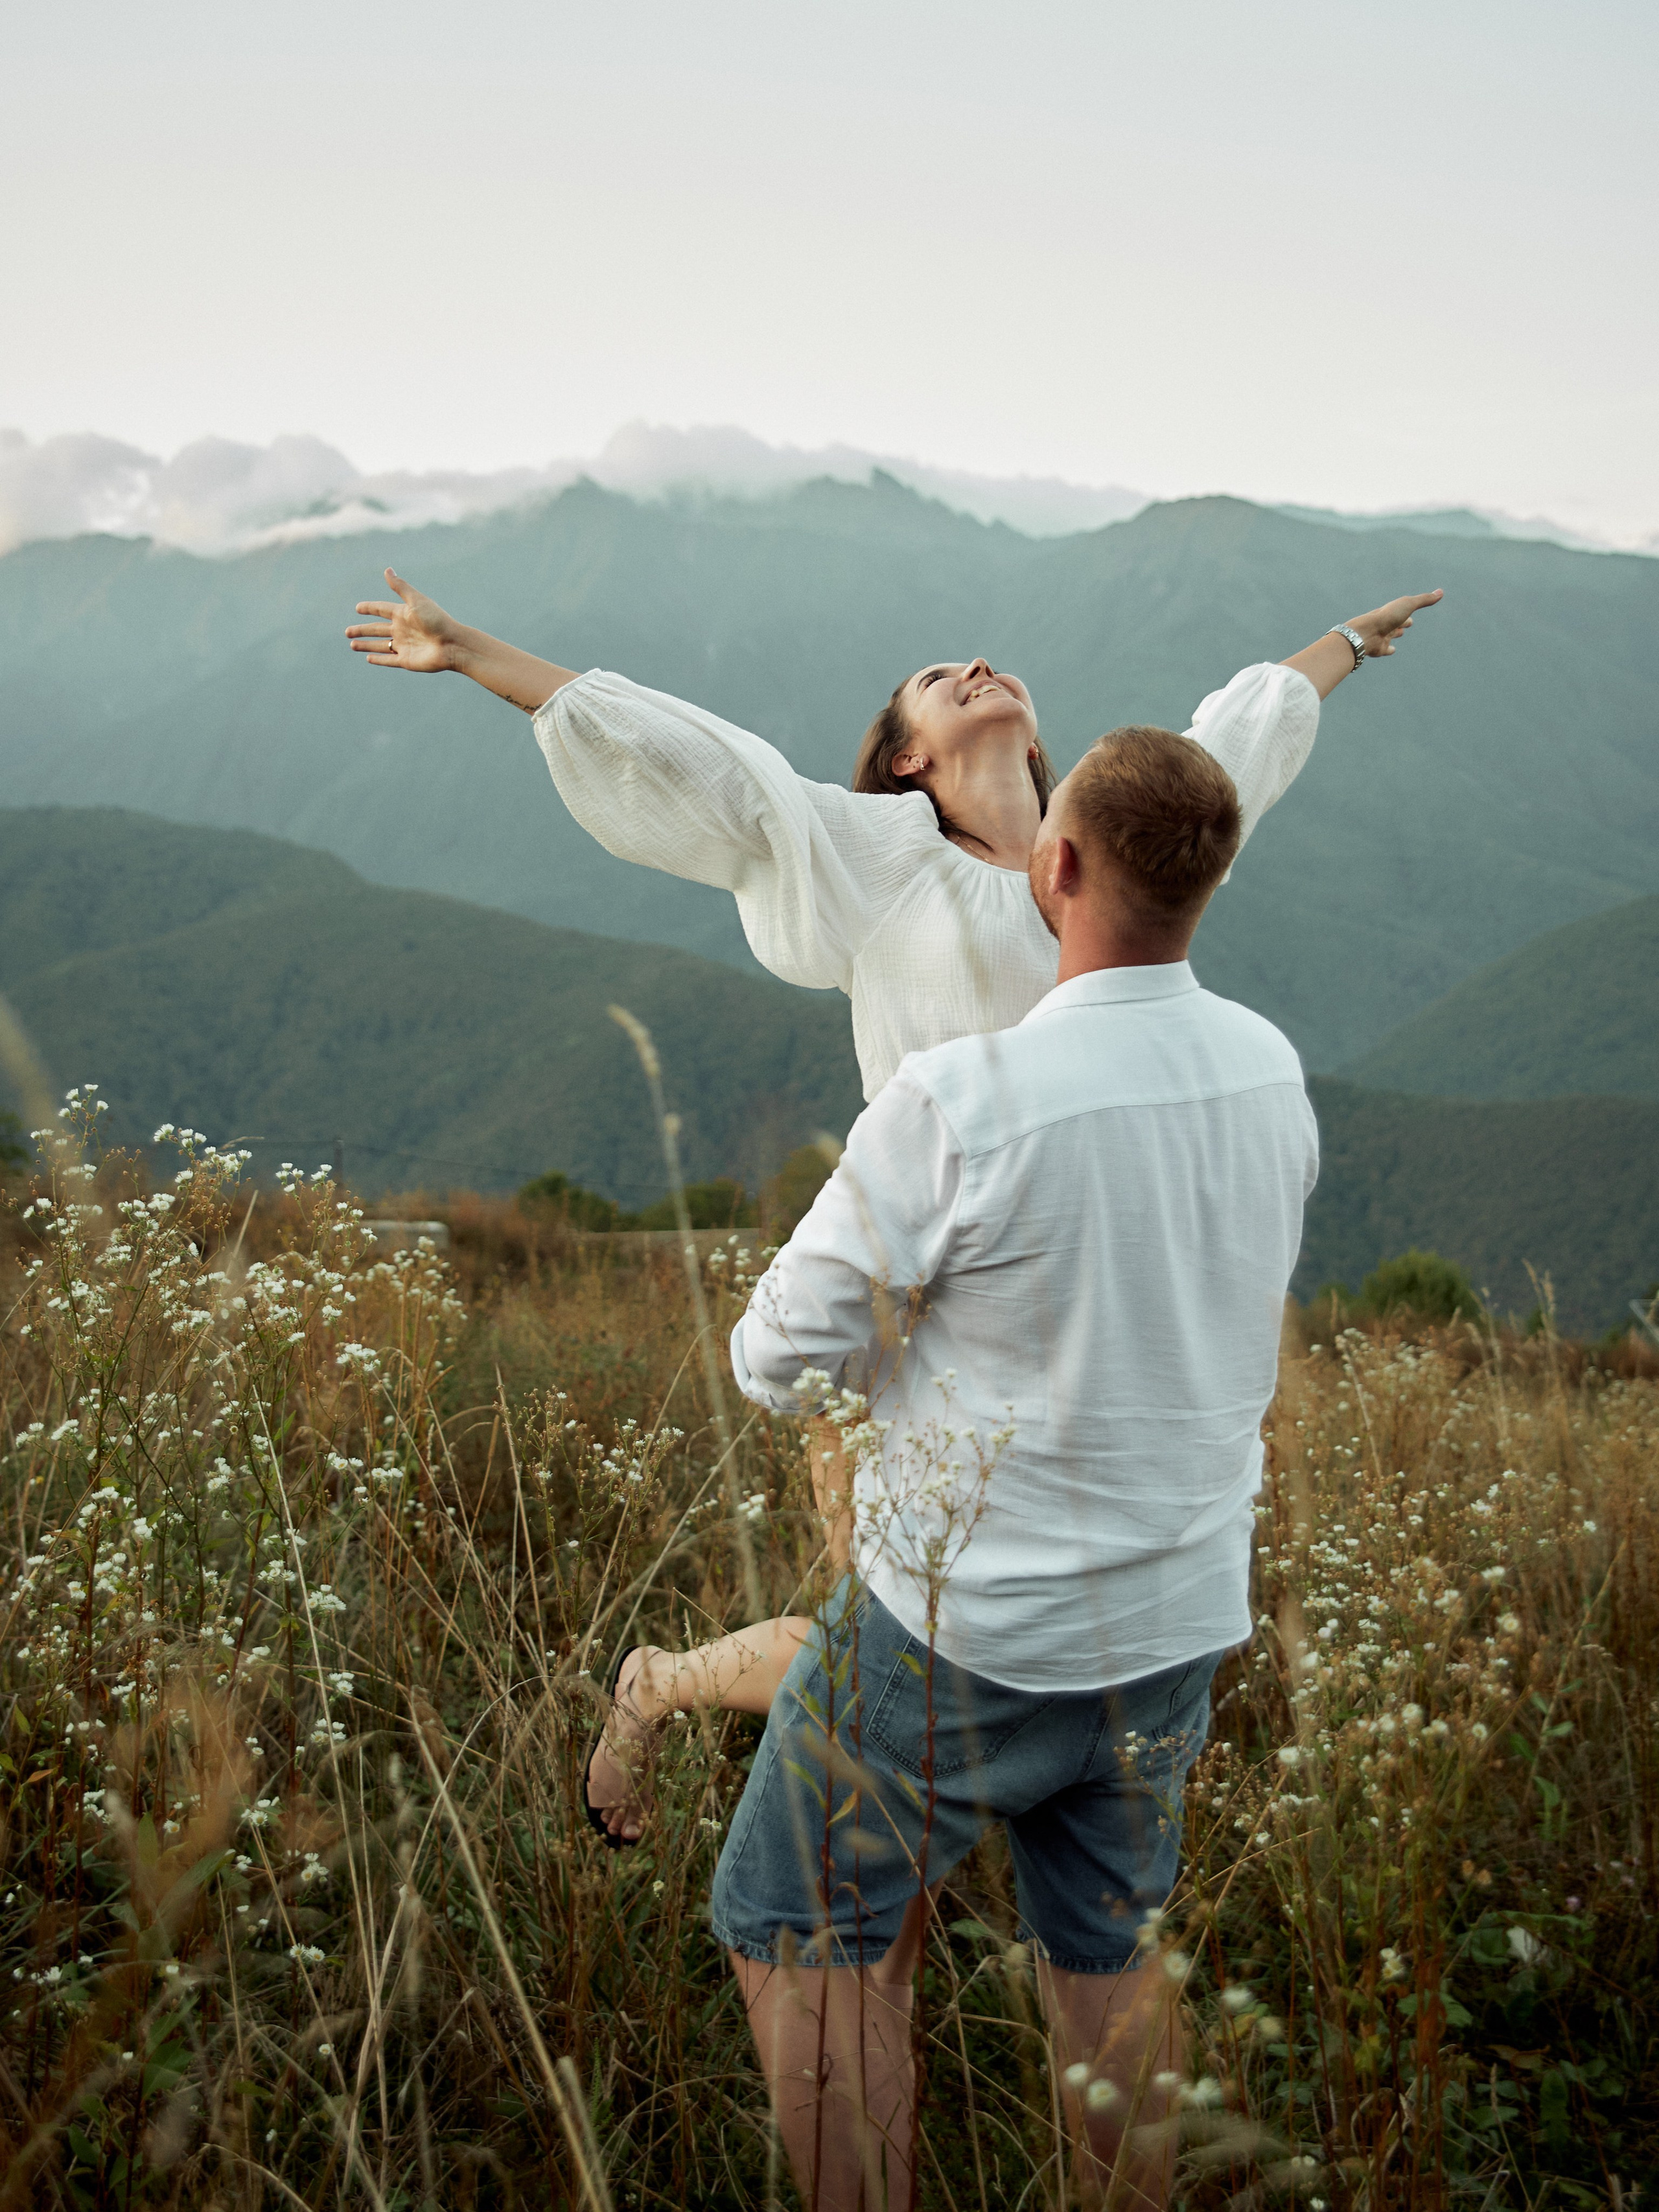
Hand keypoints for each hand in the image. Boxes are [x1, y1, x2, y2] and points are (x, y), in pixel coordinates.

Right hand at [345, 569, 467, 672]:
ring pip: (380, 645)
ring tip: (352, 645)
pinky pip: (389, 659)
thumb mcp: (416, 601)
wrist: (452, 645)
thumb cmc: (436, 620)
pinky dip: (379, 659)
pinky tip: (369, 658)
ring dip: (366, 645)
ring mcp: (403, 646)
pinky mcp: (406, 660)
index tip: (358, 608)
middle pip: (377, 629)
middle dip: (362, 630)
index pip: (381, 609)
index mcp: (403, 614)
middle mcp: (402, 630)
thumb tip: (387, 569)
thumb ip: (400, 587)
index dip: (369, 608)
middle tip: (347, 632)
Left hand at [1349, 588, 1443, 657]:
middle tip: (1408, 622)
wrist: (1366, 633)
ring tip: (1399, 632)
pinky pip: (1386, 650)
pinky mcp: (1380, 649)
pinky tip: (1391, 650)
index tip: (1412, 606)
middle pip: (1397, 622)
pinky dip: (1389, 650)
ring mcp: (1383, 636)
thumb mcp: (1408, 605)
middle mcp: (1387, 623)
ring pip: (1391, 634)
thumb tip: (1441, 592)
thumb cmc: (1387, 617)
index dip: (1409, 609)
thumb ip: (1424, 600)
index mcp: (1393, 612)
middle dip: (1403, 621)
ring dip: (1395, 633)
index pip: (1404, 610)